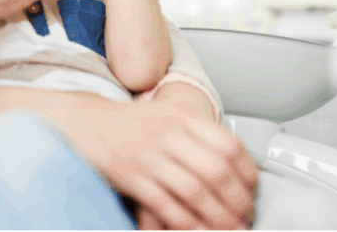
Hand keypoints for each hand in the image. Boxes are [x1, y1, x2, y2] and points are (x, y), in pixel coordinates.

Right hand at [59, 97, 256, 229]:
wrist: (84, 123)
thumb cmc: (129, 124)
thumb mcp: (167, 116)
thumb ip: (199, 134)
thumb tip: (236, 166)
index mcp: (180, 116)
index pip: (229, 145)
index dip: (248, 173)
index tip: (252, 190)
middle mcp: (166, 133)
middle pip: (216, 171)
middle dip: (237, 201)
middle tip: (245, 216)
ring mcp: (147, 155)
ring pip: (194, 191)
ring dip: (217, 217)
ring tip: (227, 228)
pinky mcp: (130, 175)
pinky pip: (165, 204)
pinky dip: (185, 221)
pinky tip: (196, 229)